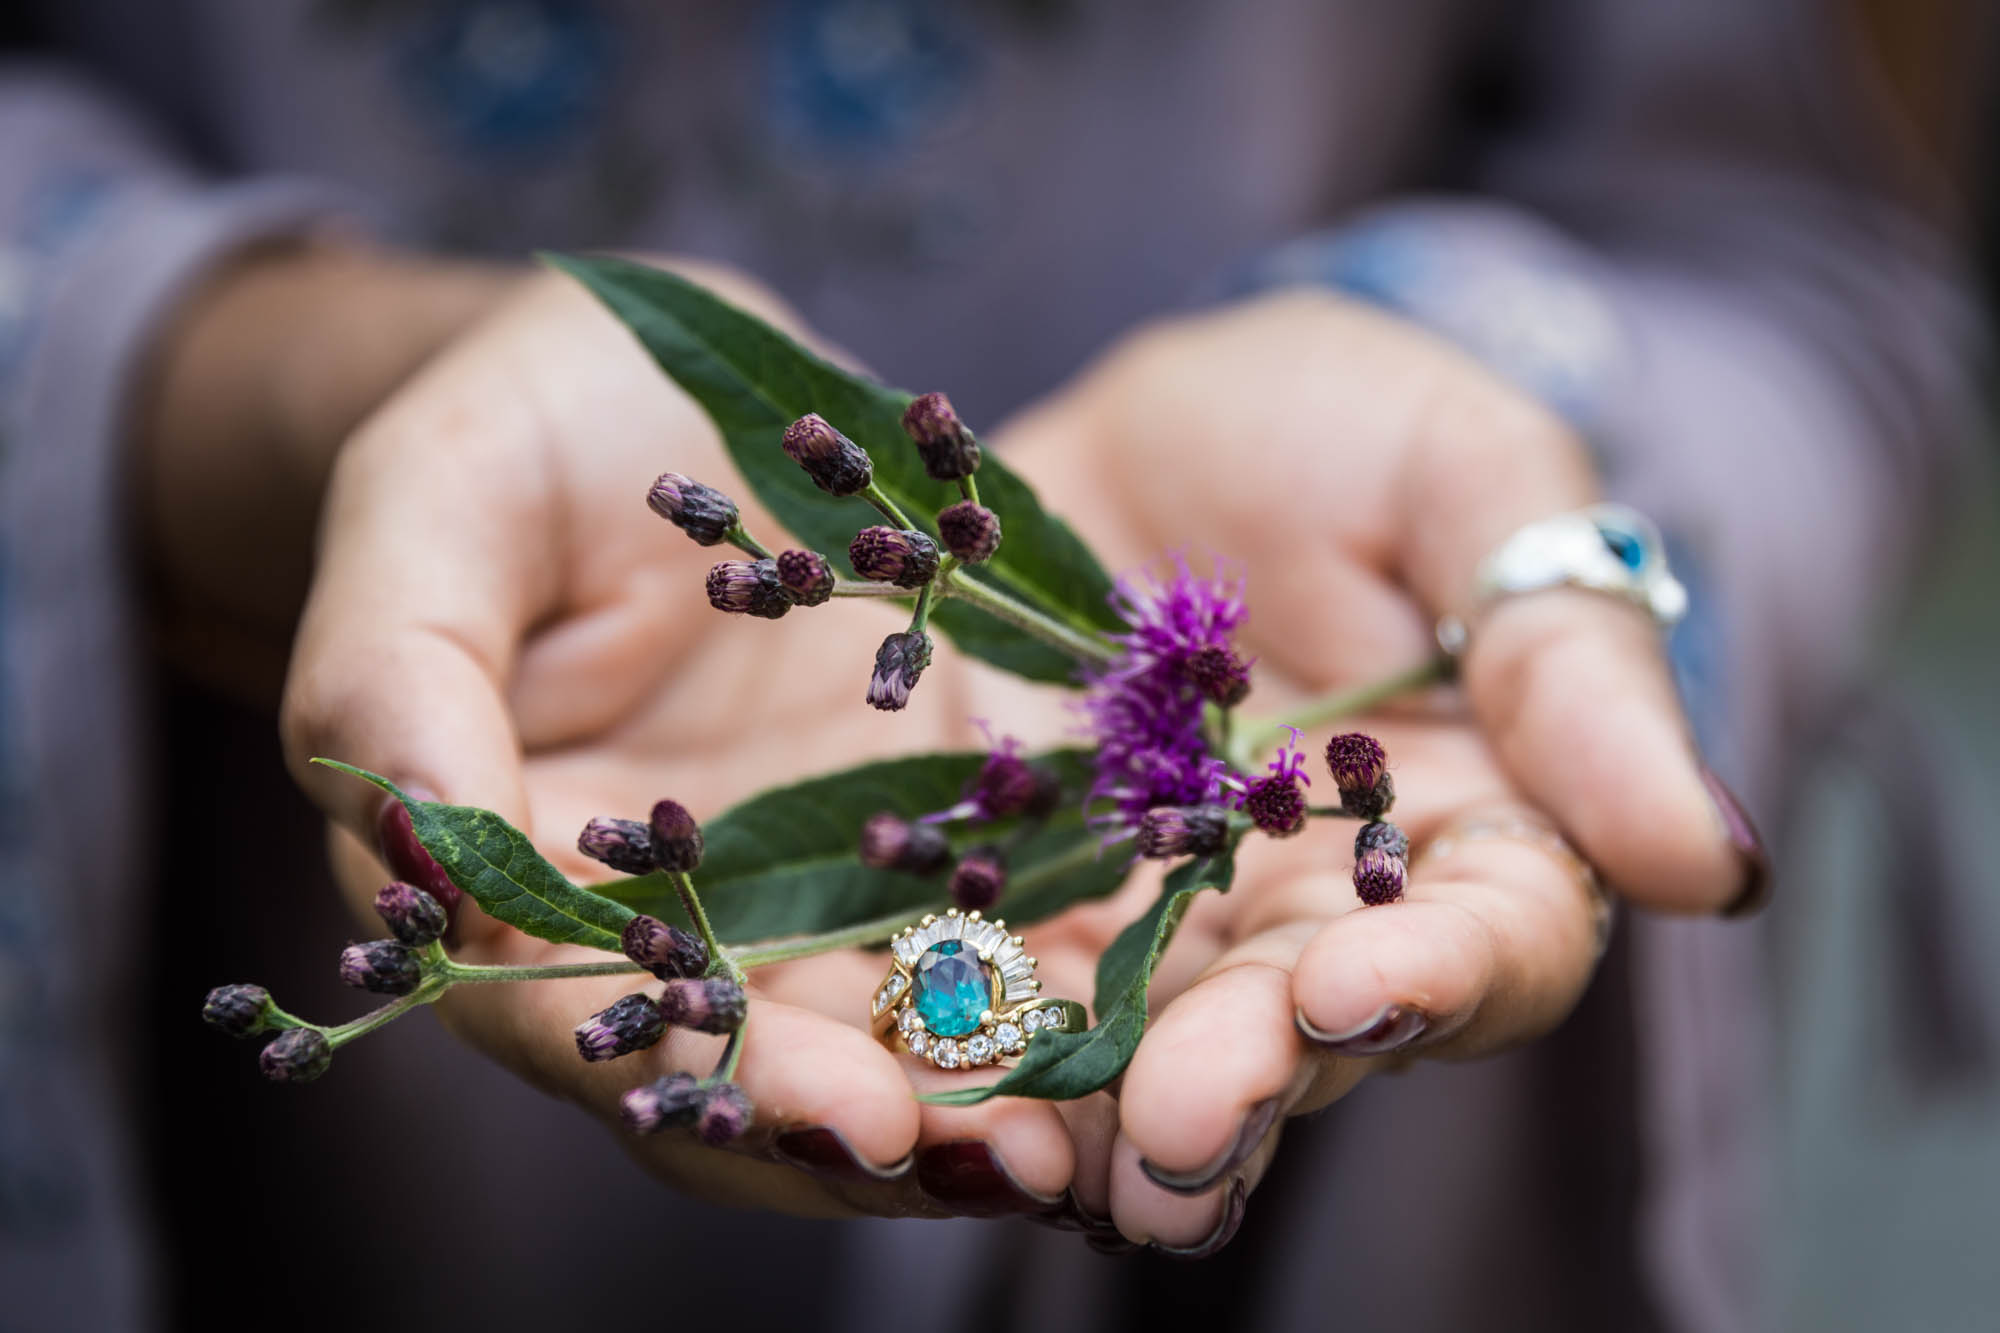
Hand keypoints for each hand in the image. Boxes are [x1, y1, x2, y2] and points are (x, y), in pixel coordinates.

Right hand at [281, 265, 1101, 1219]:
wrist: (652, 385)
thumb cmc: (515, 436)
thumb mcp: (433, 507)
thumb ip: (396, 669)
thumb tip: (411, 833)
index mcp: (517, 880)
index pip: (600, 1030)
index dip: (721, 1086)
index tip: (852, 1114)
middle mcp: (670, 918)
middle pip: (761, 1075)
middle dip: (894, 1131)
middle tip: (1021, 1164)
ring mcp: (803, 880)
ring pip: (887, 1030)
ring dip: (991, 1095)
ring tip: (1110, 1132)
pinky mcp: (920, 822)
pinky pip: (992, 921)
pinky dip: (1061, 976)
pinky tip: (1156, 1001)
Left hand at [980, 290, 1766, 1249]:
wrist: (1115, 425)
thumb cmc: (1326, 430)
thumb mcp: (1459, 474)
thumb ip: (1569, 650)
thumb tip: (1712, 861)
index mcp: (1452, 835)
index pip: (1484, 946)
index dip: (1435, 980)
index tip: (1361, 986)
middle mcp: (1298, 918)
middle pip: (1294, 1039)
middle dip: (1237, 1082)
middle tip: (1176, 1121)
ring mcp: (1136, 930)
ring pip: (1129, 1063)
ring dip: (1082, 1122)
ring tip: (1030, 1153)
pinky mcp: (987, 916)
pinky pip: (970, 1009)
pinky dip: (935, 1056)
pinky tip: (887, 1093)